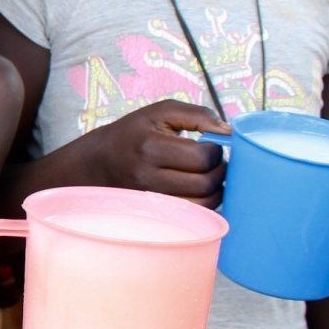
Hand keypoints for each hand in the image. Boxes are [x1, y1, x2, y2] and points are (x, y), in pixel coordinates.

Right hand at [86, 99, 227, 200]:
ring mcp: (150, 199)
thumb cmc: (135, 133)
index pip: (201, 157)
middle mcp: (147, 176)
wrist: (99, 161)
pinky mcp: (154, 213)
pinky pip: (194, 216)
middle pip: (205, 183)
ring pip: (204, 205)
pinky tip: (199, 190)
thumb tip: (229, 132)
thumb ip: (197, 114)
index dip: (215, 150)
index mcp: (150, 146)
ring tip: (208, 175)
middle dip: (219, 171)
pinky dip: (205, 203)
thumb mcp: (160, 112)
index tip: (209, 145)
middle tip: (212, 161)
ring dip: (215, 190)